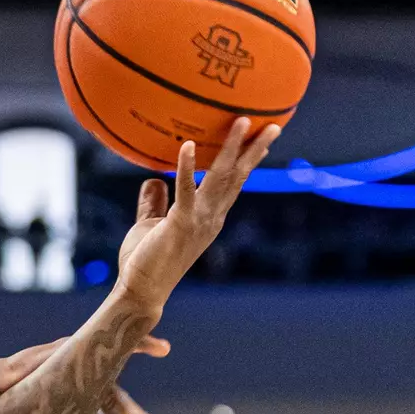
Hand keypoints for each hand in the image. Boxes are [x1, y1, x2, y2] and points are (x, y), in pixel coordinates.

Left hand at [115, 118, 280, 315]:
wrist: (142, 292)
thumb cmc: (146, 261)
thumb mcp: (150, 225)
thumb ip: (154, 203)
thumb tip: (154, 178)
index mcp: (209, 217)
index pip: (234, 184)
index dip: (248, 160)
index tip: (261, 139)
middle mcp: (212, 217)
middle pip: (238, 177)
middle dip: (254, 149)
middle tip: (272, 123)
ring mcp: (199, 220)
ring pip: (221, 178)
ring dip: (231, 148)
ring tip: (243, 121)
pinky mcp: (180, 224)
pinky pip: (186, 190)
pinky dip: (187, 167)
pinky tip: (187, 144)